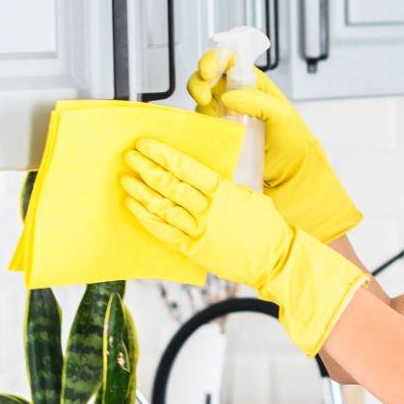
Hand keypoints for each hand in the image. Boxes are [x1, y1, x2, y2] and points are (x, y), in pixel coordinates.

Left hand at [121, 139, 372, 352]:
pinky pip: (164, 232)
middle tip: (130, 156)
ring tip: (127, 179)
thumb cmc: (266, 226)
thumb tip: (199, 173)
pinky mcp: (194, 250)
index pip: (185, 167)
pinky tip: (135, 206)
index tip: (145, 144)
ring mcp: (199, 231)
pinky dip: (147, 218)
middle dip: (146, 168)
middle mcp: (208, 210)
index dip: (162, 154)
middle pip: (169, 185)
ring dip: (141, 192)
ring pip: (162, 207)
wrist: (276, 258)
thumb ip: (223, 185)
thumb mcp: (248, 195)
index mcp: (223, 191)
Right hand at [185, 50, 362, 242]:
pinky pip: (198, 119)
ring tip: (204, 105)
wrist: (289, 179)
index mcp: (256, 85)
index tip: (211, 69)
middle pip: (210, 73)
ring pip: (200, 93)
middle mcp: (238, 95)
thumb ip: (259, 102)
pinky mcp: (216, 133)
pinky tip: (203, 122)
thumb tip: (229, 96)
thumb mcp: (283, 118)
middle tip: (203, 89)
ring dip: (196, 92)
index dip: (218, 58)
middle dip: (201, 75)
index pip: (233, 60)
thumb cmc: (292, 146)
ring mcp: (225, 114)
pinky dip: (194, 115)